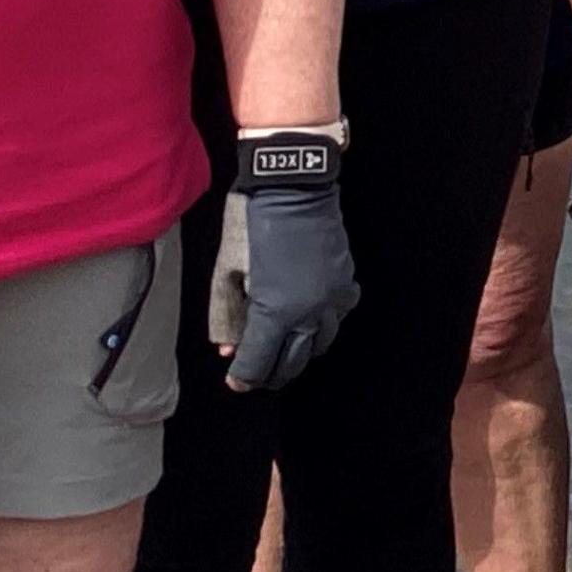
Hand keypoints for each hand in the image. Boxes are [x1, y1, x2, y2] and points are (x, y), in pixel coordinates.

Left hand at [216, 135, 359, 390]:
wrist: (293, 189)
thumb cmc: (253, 225)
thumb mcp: (227, 271)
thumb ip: (226, 314)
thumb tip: (229, 347)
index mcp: (275, 312)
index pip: (259, 362)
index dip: (244, 377)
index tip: (237, 382)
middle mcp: (309, 313)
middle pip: (292, 362)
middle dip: (271, 374)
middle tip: (257, 375)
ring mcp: (332, 298)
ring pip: (320, 344)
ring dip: (299, 354)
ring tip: (283, 353)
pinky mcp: (345, 282)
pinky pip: (338, 317)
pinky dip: (324, 326)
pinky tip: (310, 321)